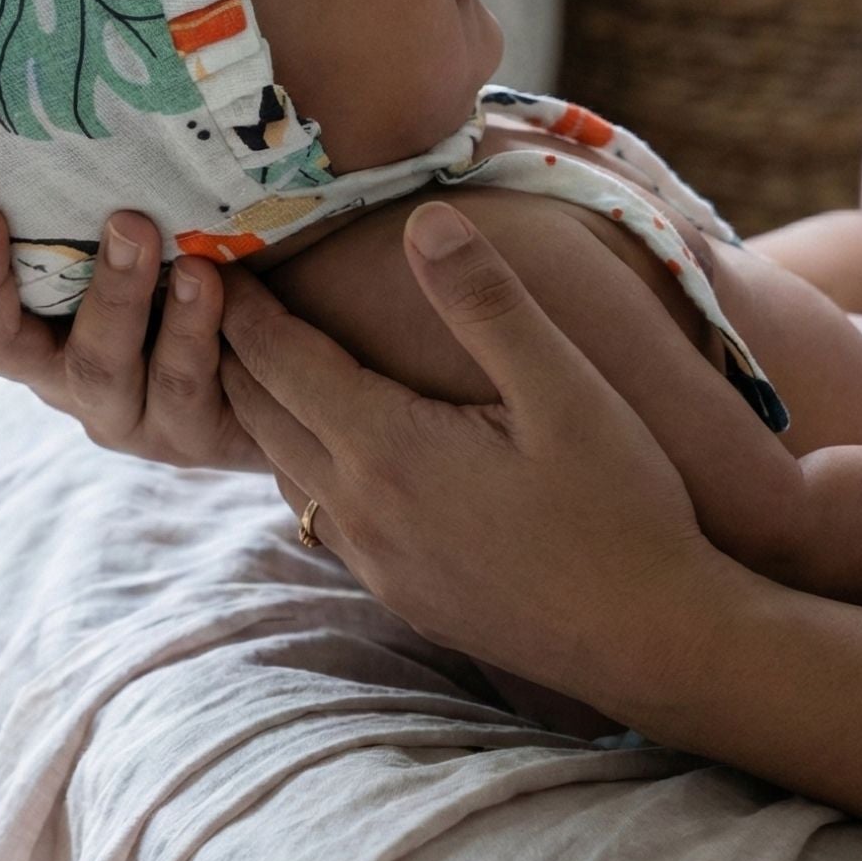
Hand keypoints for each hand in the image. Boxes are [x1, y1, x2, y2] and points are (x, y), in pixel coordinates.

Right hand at [0, 137, 264, 469]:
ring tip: (137, 224)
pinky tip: (211, 279)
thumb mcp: (144, 205)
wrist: (289, 375)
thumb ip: (98, 161)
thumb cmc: (202, 262)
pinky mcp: (180, 432)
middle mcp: (49, 362)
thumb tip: (74, 35)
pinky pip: (179, 385)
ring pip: (94, 364)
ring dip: (112, 292)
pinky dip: (192, 329)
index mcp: (20, 308)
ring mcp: (113, 405)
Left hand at [218, 199, 726, 721]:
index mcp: (386, 449)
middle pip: (258, 414)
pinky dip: (299, 460)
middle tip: (205, 291)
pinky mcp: (399, 592)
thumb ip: (485, 302)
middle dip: (228, 347)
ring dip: (260, 408)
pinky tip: (325, 438)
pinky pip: (319, 513)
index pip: (278, 360)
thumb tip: (421, 219)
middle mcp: (360, 511)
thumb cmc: (622, 505)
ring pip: (283, 468)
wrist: (656, 641)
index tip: (206, 254)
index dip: (240, 304)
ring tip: (251, 350)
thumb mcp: (565, 389)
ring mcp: (375, 560)